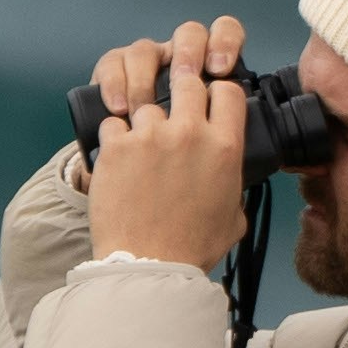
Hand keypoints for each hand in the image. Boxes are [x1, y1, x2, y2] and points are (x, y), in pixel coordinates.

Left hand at [78, 17, 254, 272]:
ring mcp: (150, 136)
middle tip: (173, 111)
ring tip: (142, 150)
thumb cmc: (192, 247)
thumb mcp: (233, 217)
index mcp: (224, 147)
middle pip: (188, 81)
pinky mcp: (116, 146)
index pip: (228, 91)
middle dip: (181, 91)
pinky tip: (118, 159)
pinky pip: (113, 123)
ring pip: (147, 104)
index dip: (218, 93)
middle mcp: (189, 133)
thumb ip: (234, 185)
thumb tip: (230, 176)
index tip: (210, 103)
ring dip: (144, 122)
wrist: (147, 265)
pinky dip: (114, 137)